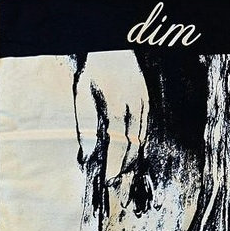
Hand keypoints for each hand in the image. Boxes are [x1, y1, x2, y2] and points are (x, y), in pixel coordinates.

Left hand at [73, 50, 148, 183]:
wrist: (113, 48)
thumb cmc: (92, 72)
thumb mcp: (81, 93)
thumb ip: (85, 122)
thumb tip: (87, 152)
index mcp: (116, 102)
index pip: (116, 141)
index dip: (113, 163)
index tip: (107, 179)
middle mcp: (134, 103)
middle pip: (132, 143)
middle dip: (123, 166)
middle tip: (114, 182)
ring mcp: (144, 102)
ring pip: (141, 138)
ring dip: (131, 157)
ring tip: (121, 173)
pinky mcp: (148, 100)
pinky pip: (145, 128)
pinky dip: (137, 144)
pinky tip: (129, 154)